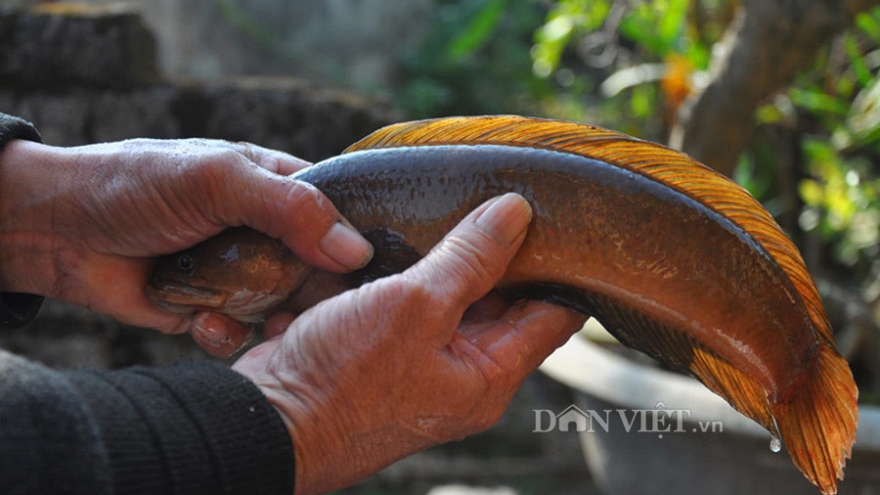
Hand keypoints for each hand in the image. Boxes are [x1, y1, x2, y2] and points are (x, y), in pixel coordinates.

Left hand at [0, 138, 372, 355]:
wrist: (57, 230)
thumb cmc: (137, 184)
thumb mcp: (218, 181)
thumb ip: (289, 208)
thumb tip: (355, 249)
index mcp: (276, 186)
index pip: (338, 212)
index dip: (357, 241)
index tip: (369, 272)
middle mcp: (264, 231)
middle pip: (318, 268)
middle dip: (315, 293)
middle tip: (310, 308)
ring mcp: (238, 272)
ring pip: (283, 308)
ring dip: (273, 320)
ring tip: (263, 323)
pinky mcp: (210, 308)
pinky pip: (240, 333)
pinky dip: (227, 334)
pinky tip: (203, 321)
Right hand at [233, 194, 586, 494]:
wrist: (267, 418)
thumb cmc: (341, 382)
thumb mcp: (416, 307)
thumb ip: (469, 259)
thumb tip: (514, 214)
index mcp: (487, 376)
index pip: (549, 316)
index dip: (559, 267)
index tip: (557, 220)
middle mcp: (459, 374)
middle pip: (499, 303)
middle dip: (497, 255)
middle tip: (494, 199)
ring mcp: (418, 364)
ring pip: (446, 298)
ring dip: (442, 260)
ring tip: (446, 208)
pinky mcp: (379, 352)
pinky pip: (403, 304)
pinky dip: (401, 275)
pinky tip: (395, 239)